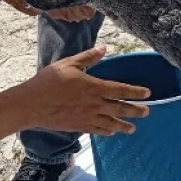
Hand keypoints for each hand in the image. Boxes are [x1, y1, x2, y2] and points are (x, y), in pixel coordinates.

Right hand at [15, 45, 150, 135]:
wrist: (33, 104)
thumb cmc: (49, 81)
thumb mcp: (68, 64)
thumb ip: (88, 57)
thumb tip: (104, 48)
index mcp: (94, 87)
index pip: (120, 89)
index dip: (135, 92)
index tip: (147, 93)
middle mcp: (95, 104)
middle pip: (120, 108)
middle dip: (135, 110)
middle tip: (147, 112)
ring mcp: (87, 117)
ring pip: (111, 123)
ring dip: (124, 125)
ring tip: (133, 129)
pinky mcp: (79, 126)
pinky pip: (97, 130)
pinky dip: (107, 131)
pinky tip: (111, 133)